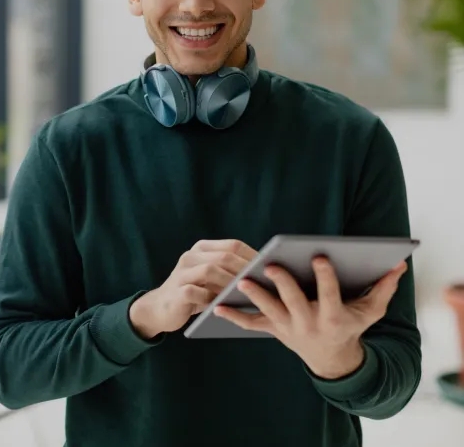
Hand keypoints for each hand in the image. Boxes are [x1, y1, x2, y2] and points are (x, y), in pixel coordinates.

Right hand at [130, 239, 256, 338]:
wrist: (161, 308)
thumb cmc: (196, 294)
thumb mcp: (212, 280)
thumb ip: (230, 273)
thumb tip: (266, 276)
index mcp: (202, 249)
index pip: (232, 245)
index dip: (253, 256)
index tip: (272, 269)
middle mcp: (190, 257)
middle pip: (223, 256)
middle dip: (245, 270)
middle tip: (264, 283)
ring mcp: (181, 273)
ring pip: (209, 271)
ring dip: (230, 283)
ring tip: (246, 295)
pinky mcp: (176, 292)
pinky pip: (195, 292)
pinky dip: (210, 299)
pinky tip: (222, 308)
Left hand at [214, 257, 406, 378]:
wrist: (333, 359)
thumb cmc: (351, 326)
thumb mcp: (371, 311)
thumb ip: (384, 288)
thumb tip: (399, 265)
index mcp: (333, 316)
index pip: (329, 294)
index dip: (325, 277)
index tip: (319, 257)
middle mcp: (309, 323)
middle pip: (294, 301)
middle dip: (283, 284)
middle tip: (270, 265)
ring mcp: (289, 328)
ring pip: (269, 312)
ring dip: (255, 297)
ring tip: (240, 281)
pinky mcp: (273, 331)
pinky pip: (251, 325)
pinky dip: (234, 318)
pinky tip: (217, 307)